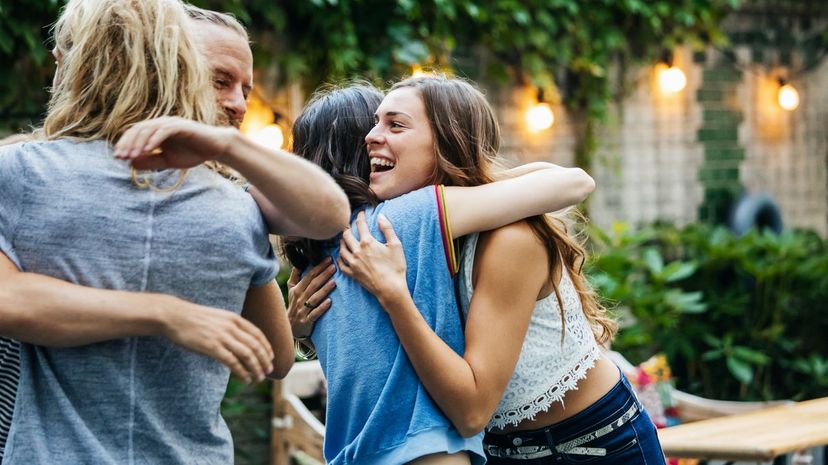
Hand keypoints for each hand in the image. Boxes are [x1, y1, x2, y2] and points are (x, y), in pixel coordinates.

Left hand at [114, 116, 234, 169]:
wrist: (215, 148)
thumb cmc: (193, 153)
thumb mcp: (168, 161)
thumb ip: (151, 161)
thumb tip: (131, 164)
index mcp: (157, 129)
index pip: (135, 133)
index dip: (125, 144)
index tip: (118, 157)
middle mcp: (162, 123)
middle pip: (138, 129)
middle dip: (128, 143)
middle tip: (121, 156)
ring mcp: (172, 123)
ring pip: (149, 128)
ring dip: (139, 142)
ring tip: (132, 155)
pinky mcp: (182, 126)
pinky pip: (164, 131)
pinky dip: (154, 139)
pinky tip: (147, 150)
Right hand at [160, 299, 273, 383]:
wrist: (174, 316)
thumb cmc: (193, 318)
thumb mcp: (217, 317)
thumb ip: (230, 326)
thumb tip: (240, 340)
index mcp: (234, 318)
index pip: (257, 334)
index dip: (267, 347)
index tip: (271, 357)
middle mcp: (231, 327)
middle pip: (255, 346)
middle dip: (265, 360)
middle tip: (269, 371)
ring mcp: (222, 337)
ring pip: (247, 355)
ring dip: (256, 368)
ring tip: (259, 378)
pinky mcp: (212, 347)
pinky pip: (232, 362)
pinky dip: (242, 372)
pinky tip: (245, 379)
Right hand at [287, 258, 335, 338]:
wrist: (289, 327)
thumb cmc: (293, 305)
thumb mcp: (291, 290)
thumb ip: (294, 277)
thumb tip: (297, 264)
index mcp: (297, 289)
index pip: (309, 276)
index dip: (319, 267)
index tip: (328, 259)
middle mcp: (300, 298)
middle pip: (313, 285)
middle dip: (324, 275)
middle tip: (334, 267)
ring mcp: (303, 310)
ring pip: (315, 298)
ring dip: (324, 290)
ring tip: (334, 282)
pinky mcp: (307, 321)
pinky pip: (315, 313)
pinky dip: (322, 307)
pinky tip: (330, 302)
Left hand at [339, 211, 407, 304]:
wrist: (391, 289)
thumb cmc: (396, 267)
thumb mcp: (396, 245)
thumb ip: (388, 229)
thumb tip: (381, 216)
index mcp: (368, 242)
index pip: (360, 224)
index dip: (360, 216)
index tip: (361, 213)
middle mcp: (357, 251)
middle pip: (346, 235)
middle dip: (347, 227)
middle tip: (350, 225)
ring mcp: (353, 263)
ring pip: (341, 249)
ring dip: (342, 241)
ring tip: (345, 238)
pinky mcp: (352, 274)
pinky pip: (341, 264)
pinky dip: (340, 258)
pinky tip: (342, 255)